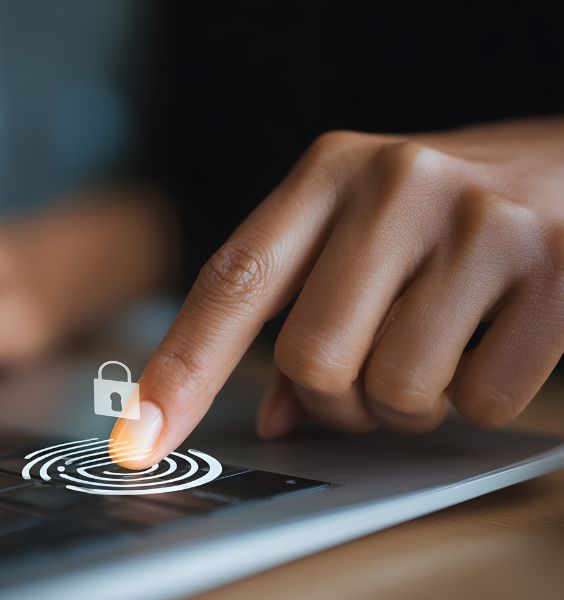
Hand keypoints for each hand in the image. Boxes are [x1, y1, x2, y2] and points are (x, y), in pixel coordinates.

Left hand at [112, 119, 563, 467]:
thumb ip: (302, 307)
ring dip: (407, 404)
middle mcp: (394, 183)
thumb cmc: (443, 208)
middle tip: (369, 375)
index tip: (138, 439)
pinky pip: (481, 400)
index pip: (231, 283)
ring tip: (437, 348)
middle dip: (335, 400)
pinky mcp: (553, 267)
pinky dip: (478, 398)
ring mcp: (476, 222)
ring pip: (396, 391)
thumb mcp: (360, 230)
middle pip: (311, 361)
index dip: (179, 372)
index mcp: (327, 172)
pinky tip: (492, 340)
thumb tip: (272, 415)